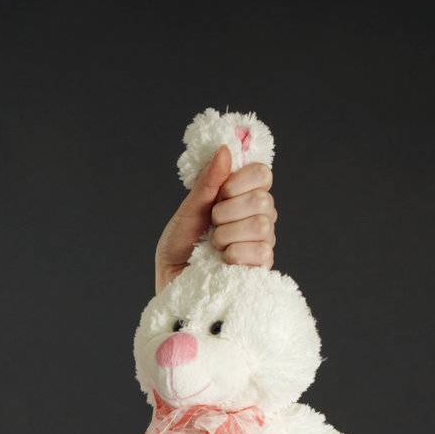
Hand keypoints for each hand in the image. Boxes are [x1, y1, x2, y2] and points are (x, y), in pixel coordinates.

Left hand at [153, 144, 277, 291]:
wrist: (172, 283)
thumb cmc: (179, 248)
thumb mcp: (188, 211)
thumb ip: (207, 183)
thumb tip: (224, 150)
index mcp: (242, 196)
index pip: (262, 173)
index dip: (239, 181)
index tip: (219, 194)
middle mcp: (258, 215)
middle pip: (262, 199)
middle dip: (227, 212)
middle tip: (212, 224)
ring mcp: (263, 241)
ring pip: (262, 225)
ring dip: (227, 235)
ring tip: (214, 245)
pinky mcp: (262, 266)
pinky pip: (261, 251)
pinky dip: (234, 255)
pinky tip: (223, 261)